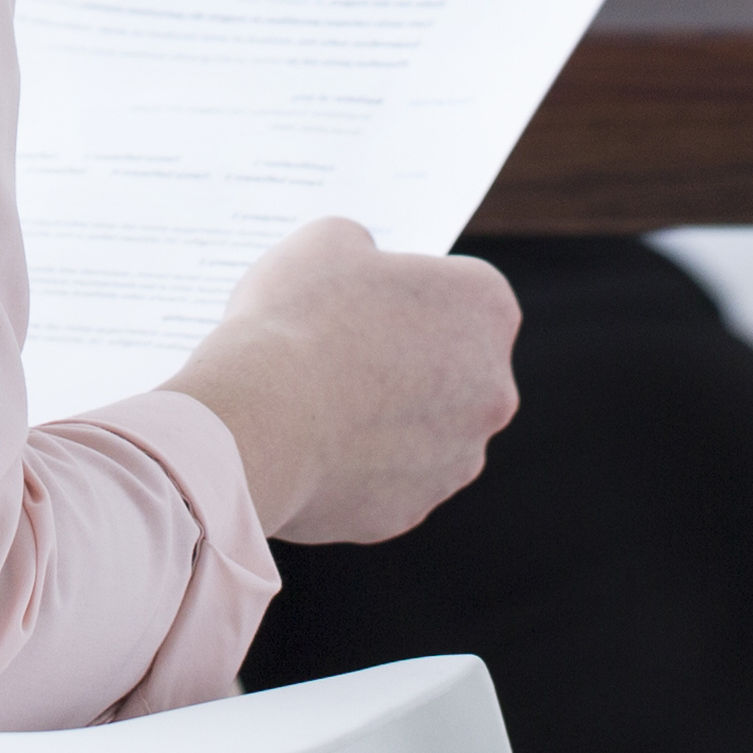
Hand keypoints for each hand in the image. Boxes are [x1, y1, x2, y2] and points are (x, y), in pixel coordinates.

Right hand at [160, 216, 523, 545]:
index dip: (409, 288)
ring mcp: (456, 459)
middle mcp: (493, 390)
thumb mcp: (328, 240)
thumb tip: (365, 274)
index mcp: (486, 310)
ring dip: (385, 416)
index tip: (366, 293)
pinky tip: (308, 443)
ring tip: (316, 399)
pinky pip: (386, 479)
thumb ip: (365, 252)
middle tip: (340, 346)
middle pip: (453, 365)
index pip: (462, 291)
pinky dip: (356, 464)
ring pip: (423, 430)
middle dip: (407, 356)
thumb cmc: (297, 317)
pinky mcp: (412, 511)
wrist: (259, 418)